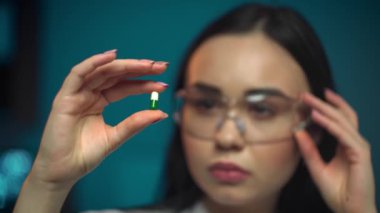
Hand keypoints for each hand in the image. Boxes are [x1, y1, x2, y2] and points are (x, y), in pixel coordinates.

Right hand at [30, 50, 168, 187]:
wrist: (63, 172)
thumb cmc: (85, 155)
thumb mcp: (116, 136)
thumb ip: (135, 123)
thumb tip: (162, 113)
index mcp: (99, 101)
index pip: (124, 86)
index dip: (143, 83)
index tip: (163, 84)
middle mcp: (88, 94)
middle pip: (115, 75)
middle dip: (139, 69)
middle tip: (161, 67)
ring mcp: (76, 94)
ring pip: (102, 71)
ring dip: (124, 65)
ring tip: (147, 64)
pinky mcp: (64, 97)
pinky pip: (78, 74)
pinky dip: (93, 63)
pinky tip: (112, 56)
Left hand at [294, 89, 375, 212]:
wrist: (349, 211)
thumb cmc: (337, 193)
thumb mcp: (316, 167)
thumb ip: (308, 150)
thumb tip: (297, 132)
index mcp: (345, 145)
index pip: (338, 120)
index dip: (325, 107)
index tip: (308, 99)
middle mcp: (354, 143)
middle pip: (341, 116)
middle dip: (323, 103)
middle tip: (306, 94)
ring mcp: (359, 147)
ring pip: (343, 121)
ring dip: (325, 109)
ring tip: (308, 101)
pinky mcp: (361, 154)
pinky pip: (344, 134)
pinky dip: (330, 124)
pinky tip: (317, 117)